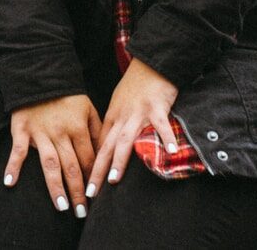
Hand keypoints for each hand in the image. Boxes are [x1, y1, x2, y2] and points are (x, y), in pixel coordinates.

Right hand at [5, 94, 100, 217]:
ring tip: (62, 207)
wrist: (38, 73)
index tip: (96, 198)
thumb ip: (96, 132)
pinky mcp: (21, 129)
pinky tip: (10, 182)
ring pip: (50, 164)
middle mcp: (60, 133)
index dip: (93, 180)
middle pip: (72, 167)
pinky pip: (17, 150)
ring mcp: (39, 132)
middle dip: (78, 192)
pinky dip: (13, 166)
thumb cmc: (66, 95)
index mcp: (78, 128)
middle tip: (81, 213)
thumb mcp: (88, 109)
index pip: (88, 160)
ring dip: (56, 187)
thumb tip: (104, 157)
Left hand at [86, 58, 177, 199]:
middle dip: (98, 170)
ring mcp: (138, 113)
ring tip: (115, 179)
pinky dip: (165, 138)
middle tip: (91, 192)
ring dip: (120, 160)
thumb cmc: (136, 87)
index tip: (85, 186)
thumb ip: (116, 127)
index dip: (92, 166)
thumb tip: (109, 149)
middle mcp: (121, 118)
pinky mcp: (156, 107)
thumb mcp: (119, 106)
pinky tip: (170, 153)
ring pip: (126, 139)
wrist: (150, 64)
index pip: (99, 146)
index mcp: (112, 118)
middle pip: (107, 147)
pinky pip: (160, 125)